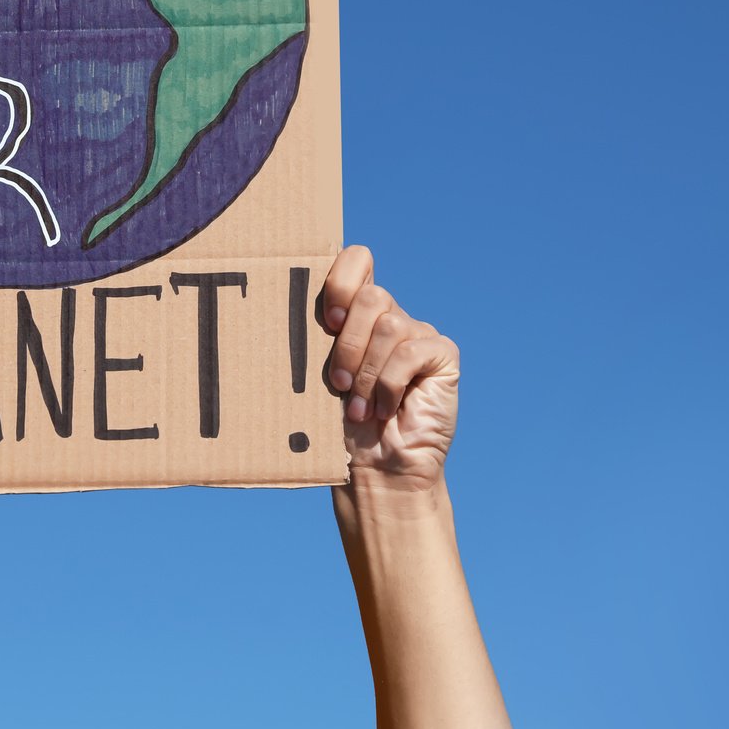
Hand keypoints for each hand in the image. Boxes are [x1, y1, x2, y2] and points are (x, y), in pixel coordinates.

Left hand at [320, 245, 461, 490]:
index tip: (328, 321)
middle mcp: (388, 317)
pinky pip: (412, 352)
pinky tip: (386, 409)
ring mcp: (417, 334)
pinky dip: (390, 384)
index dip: (342, 279)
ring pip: (390, 325)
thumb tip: (287, 302)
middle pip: (372, 295)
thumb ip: (314, 337)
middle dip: (348, 343)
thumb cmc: (338, 424)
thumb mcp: (318, 373)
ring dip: (367, 373)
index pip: (356, 260)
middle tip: (337, 383)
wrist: (374, 468)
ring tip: (359, 408)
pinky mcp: (441, 355)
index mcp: (355, 313)